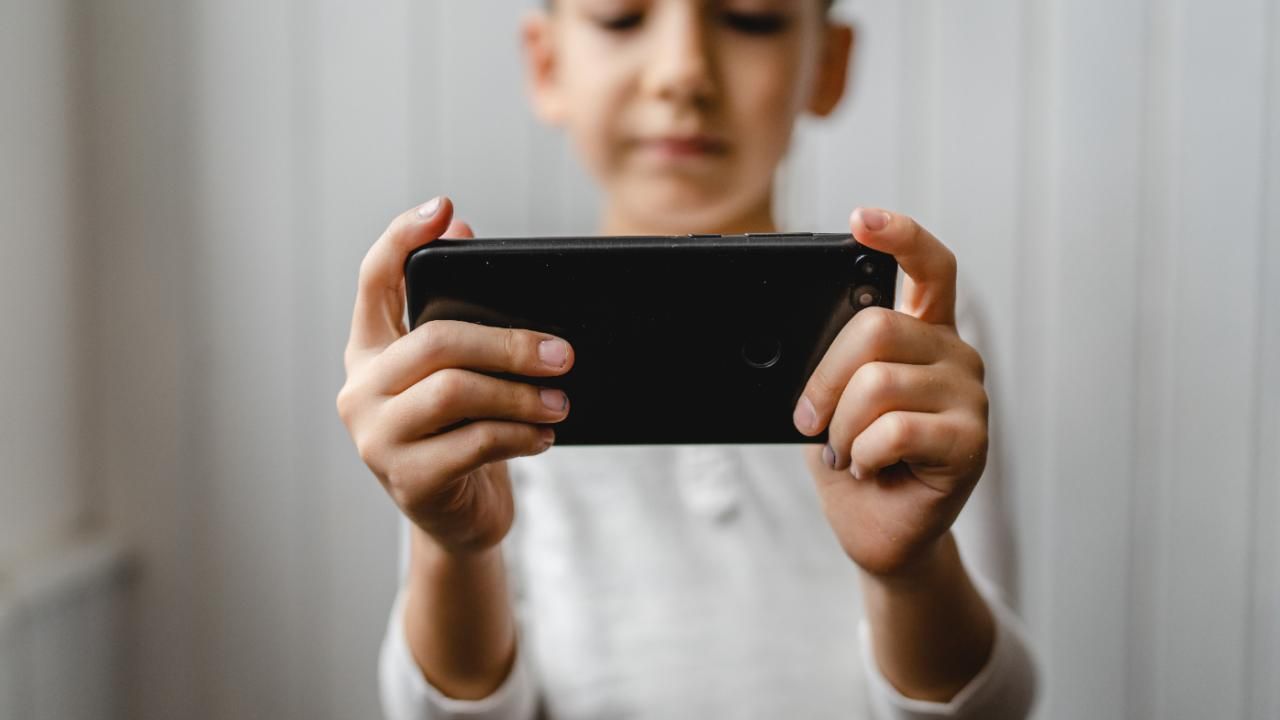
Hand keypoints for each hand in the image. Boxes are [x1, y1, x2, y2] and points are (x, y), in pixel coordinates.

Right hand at [336, 196, 574, 553]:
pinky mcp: (407, 480)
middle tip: (562, 353)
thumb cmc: (464, 434)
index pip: (374, 280)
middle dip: (508, 342)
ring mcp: (377, 438)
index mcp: (369, 351)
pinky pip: (474, 442)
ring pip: (457, 391)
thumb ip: (459, 314)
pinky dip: (520, 434)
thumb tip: (463, 233)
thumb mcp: (462, 374)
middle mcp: (360, 390)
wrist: (459, 521)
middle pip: (436, 340)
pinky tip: (544, 435)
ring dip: (522, 394)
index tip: (443, 206)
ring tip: (562, 401)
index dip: (401, 238)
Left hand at [794, 208, 987, 578]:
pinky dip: (861, 454)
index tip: (859, 220)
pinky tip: (871, 467)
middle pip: (877, 329)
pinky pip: (892, 429)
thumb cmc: (851, 459)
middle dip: (824, 380)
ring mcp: (969, 396)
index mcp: (925, 333)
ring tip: (848, 452)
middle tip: (813, 421)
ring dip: (841, 428)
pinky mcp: (971, 441)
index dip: (899, 235)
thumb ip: (832, 359)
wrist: (876, 531)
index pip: (928, 266)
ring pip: (877, 383)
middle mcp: (955, 355)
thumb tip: (790, 335)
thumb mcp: (829, 398)